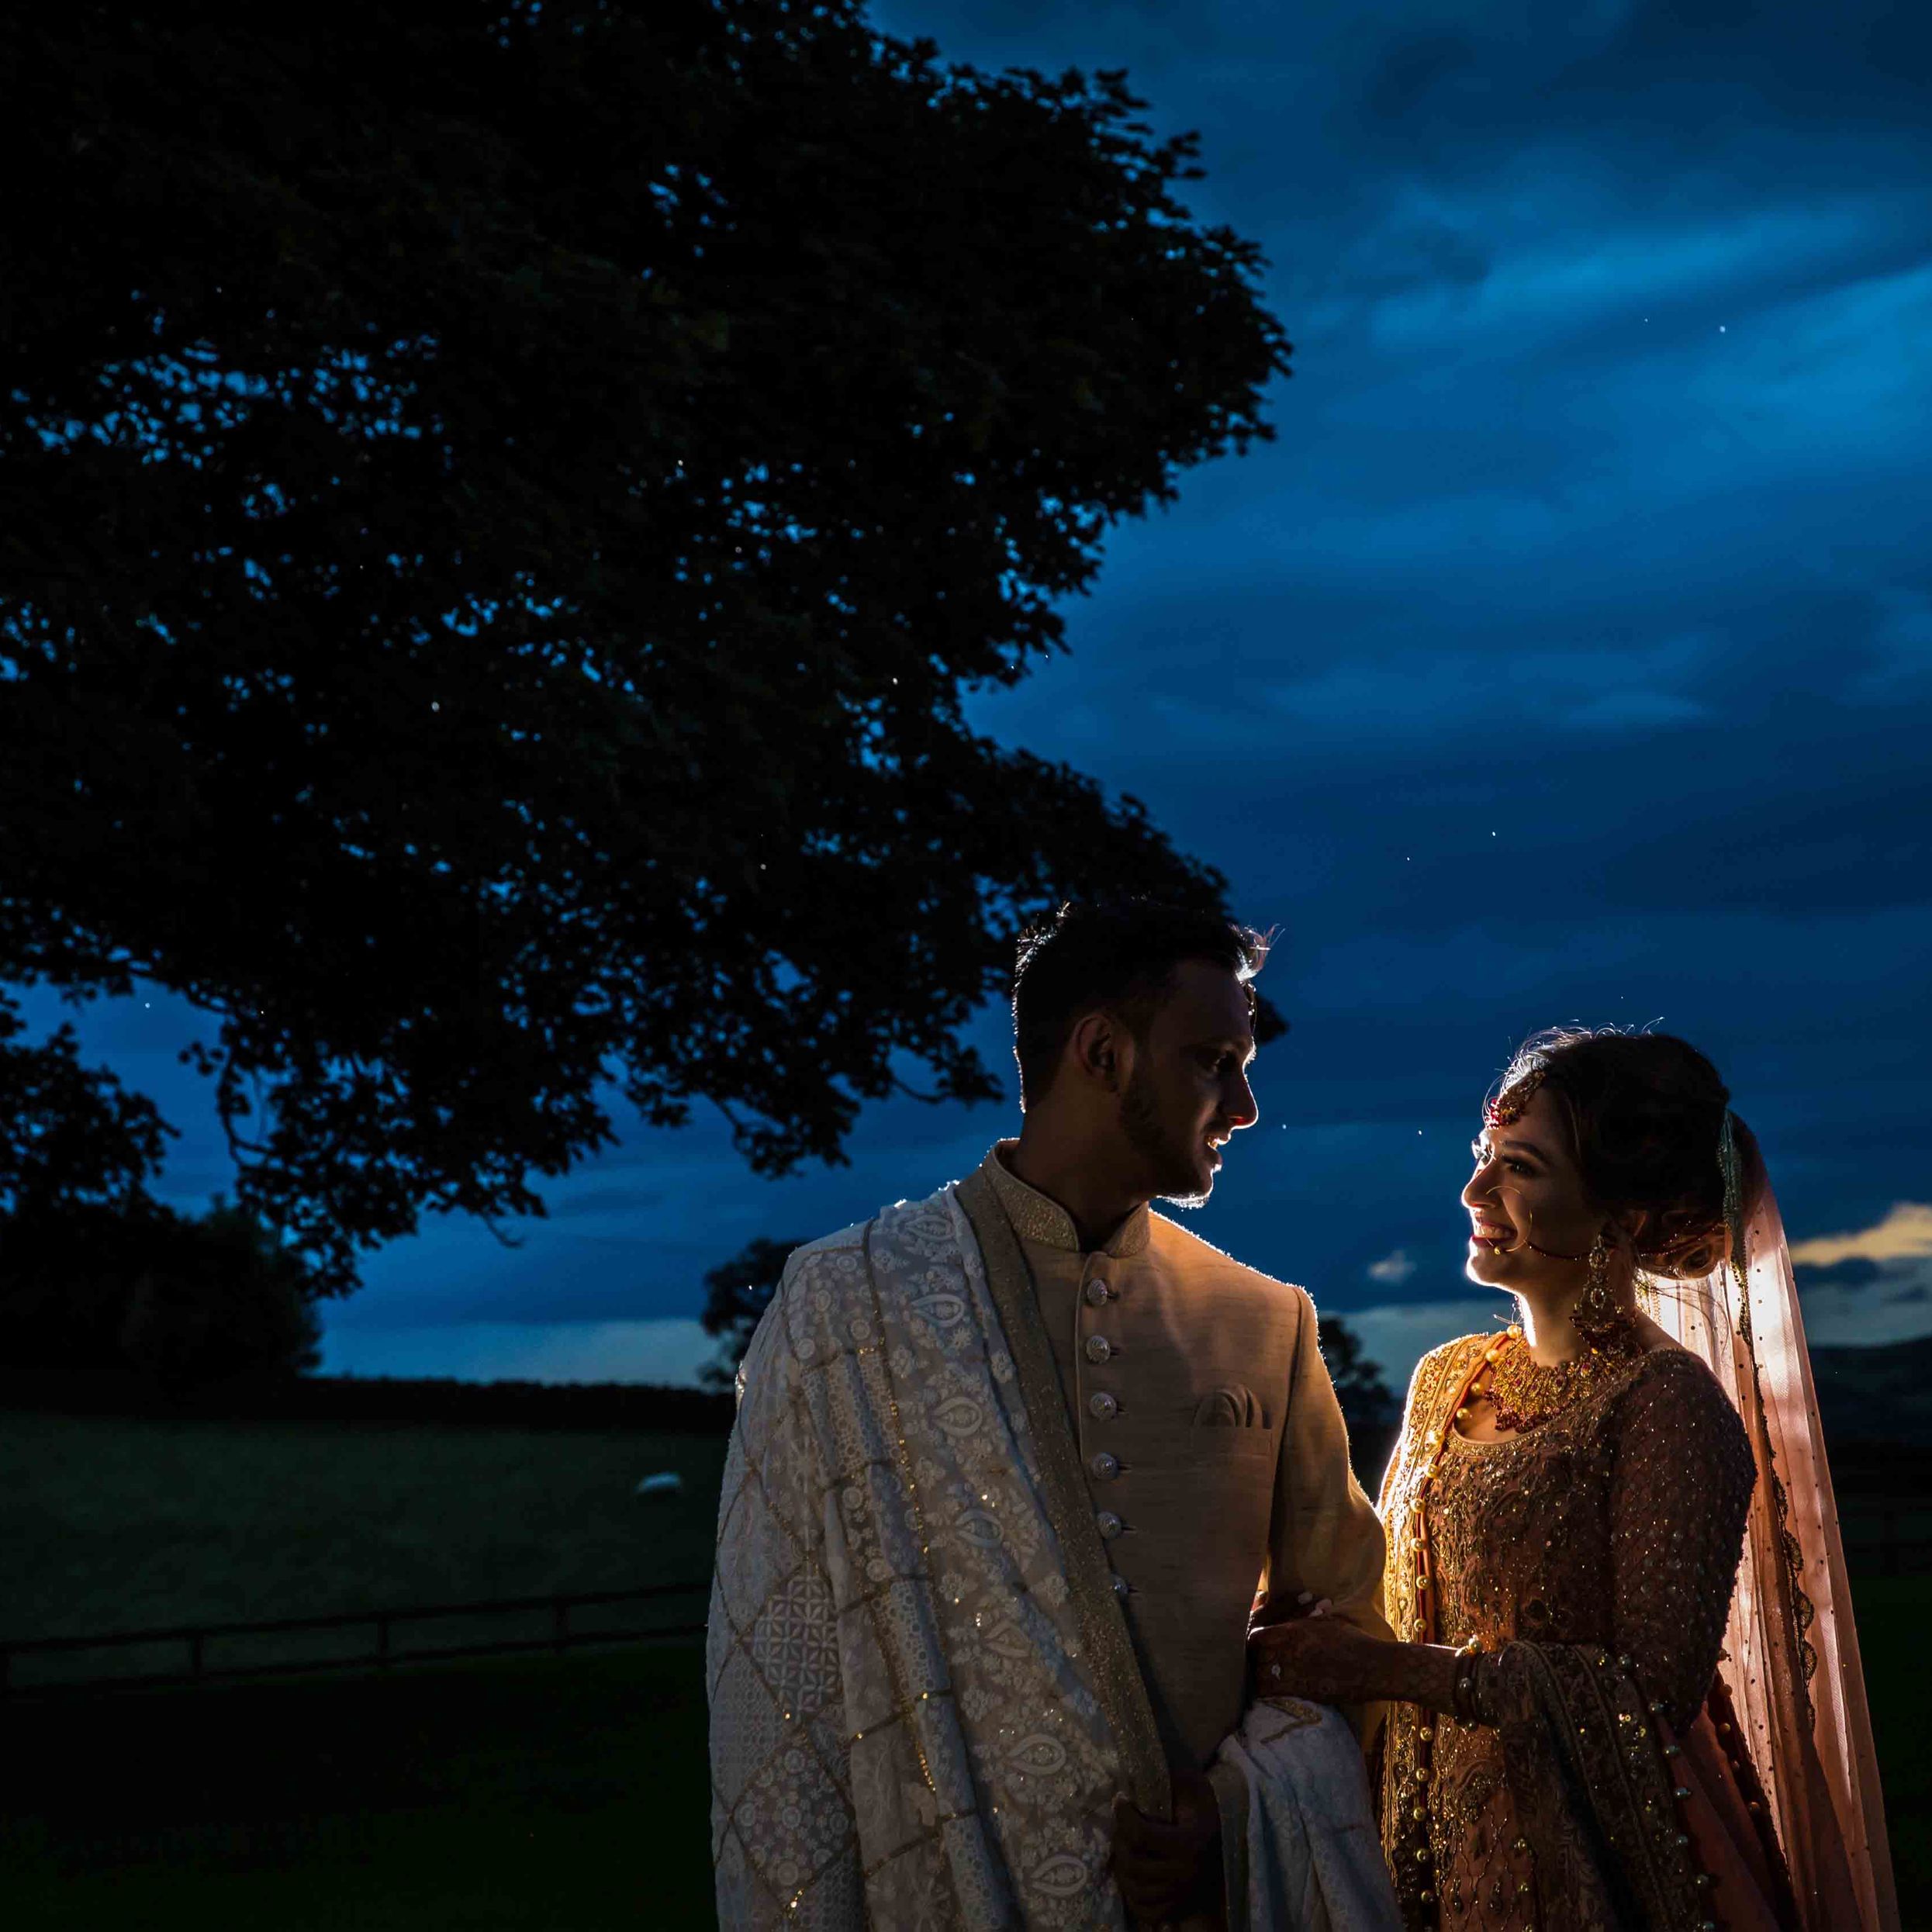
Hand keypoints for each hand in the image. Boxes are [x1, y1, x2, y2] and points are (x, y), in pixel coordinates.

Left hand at [1110, 1768, 1223, 1927]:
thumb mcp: (1192, 1784)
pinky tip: (1132, 1875)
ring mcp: (1182, 1894)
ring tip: (1125, 1847)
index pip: (1142, 1835)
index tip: (1120, 1800)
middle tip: (1121, 1825)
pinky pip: (1146, 1911)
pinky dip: (1133, 1896)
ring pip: (1136, 1890)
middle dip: (1120, 1840)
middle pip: (1134, 1864)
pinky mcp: (1179, 1906)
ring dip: (1122, 1868)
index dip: (1124, 1815)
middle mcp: (1186, 1874)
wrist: (1227, 1831)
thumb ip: (1168, 1780)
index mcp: (1190, 1843)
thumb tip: (1135, 1774)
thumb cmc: (1206, 1804)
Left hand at [1248, 1612, 1392, 1704]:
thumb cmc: (1353, 1641)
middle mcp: (1290, 1649)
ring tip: (1263, 1674)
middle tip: (1258, 1659)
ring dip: (1260, 1673)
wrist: (1372, 1666)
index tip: (1258, 1642)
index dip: (1254, 1638)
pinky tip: (1270, 1689)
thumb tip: (1296, 1618)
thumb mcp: (1326, 1623)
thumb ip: (1305, 1621)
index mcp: (1294, 1630)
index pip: (1257, 1633)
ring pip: (1260, 1673)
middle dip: (1255, 1656)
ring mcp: (1294, 1670)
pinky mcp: (1302, 1690)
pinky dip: (1267, 1690)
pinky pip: (1272, 1691)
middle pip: (1255, 1654)